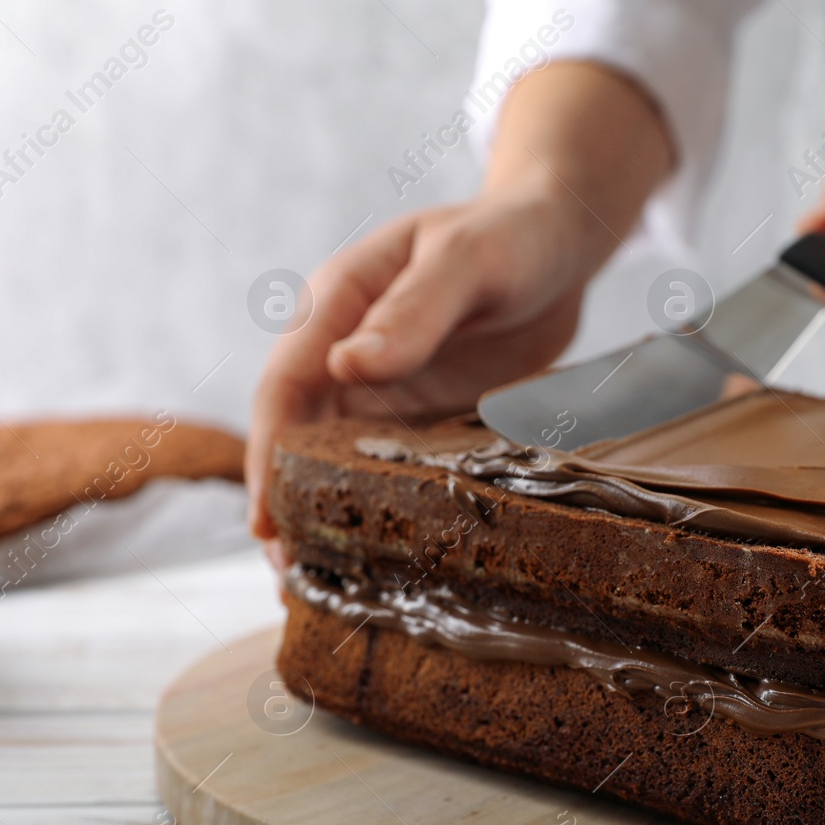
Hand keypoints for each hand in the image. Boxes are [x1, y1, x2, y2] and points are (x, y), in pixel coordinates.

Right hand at [245, 60, 673, 555]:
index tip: (266, 518)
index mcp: (338, 304)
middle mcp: (346, 350)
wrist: (558, 240)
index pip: (285, 386)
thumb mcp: (466, 261)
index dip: (267, 454)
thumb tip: (346, 366)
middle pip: (297, 436)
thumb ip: (413, 310)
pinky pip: (387, 468)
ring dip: (324, 518)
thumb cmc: (511, 234)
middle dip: (286, 503)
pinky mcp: (417, 415)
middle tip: (289, 575)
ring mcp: (381, 388)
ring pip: (334, 461)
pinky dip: (376, 512)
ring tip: (321, 590)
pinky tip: (380, 563)